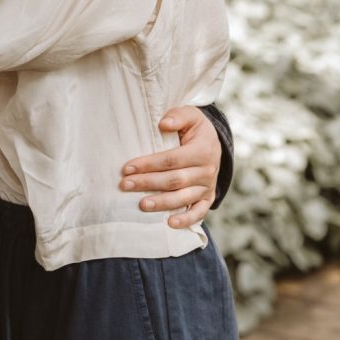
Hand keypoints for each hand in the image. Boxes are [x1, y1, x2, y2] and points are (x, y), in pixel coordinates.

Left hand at [120, 106, 220, 228]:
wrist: (214, 143)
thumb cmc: (195, 129)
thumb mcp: (191, 115)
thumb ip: (178, 116)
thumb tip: (163, 124)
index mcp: (202, 150)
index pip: (172, 159)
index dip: (149, 164)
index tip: (127, 168)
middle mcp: (207, 170)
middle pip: (174, 180)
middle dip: (148, 183)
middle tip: (125, 185)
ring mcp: (208, 186)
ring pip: (183, 198)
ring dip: (161, 203)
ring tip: (141, 205)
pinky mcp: (207, 198)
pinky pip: (199, 212)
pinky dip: (186, 220)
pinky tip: (169, 223)